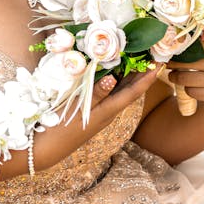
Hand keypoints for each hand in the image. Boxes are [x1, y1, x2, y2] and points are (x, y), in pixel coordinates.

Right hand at [35, 67, 157, 169]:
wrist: (44, 148)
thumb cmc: (60, 129)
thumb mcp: (77, 110)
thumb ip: (95, 94)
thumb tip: (113, 77)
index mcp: (108, 111)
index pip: (132, 92)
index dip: (146, 78)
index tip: (159, 63)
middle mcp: (107, 111)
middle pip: (129, 90)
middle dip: (142, 73)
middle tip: (151, 55)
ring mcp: (99, 111)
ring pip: (119, 90)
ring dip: (129, 74)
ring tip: (137, 57)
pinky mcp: (90, 109)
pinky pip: (107, 91)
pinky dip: (113, 78)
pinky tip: (112, 69)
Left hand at [167, 39, 203, 112]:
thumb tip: (183, 36)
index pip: (193, 44)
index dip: (178, 47)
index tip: (168, 48)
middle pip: (185, 61)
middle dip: (171, 63)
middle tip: (166, 63)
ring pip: (185, 78)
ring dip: (175, 77)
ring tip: (173, 76)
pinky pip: (192, 92)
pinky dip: (187, 89)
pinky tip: (189, 86)